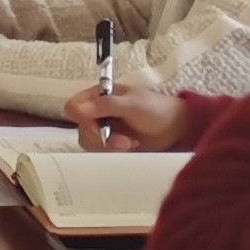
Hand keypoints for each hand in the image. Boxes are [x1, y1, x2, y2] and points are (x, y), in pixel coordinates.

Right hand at [66, 85, 189, 150]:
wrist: (176, 128)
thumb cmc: (156, 109)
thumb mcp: (133, 103)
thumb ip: (107, 104)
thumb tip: (80, 108)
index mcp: (99, 96)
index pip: (74, 106)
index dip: (81, 117)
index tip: (98, 125)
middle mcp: (97, 112)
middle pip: (81, 128)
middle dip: (100, 137)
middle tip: (122, 140)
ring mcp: (104, 129)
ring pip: (90, 143)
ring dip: (109, 147)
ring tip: (130, 144)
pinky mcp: (111, 145)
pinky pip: (101, 153)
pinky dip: (114, 153)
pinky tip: (131, 148)